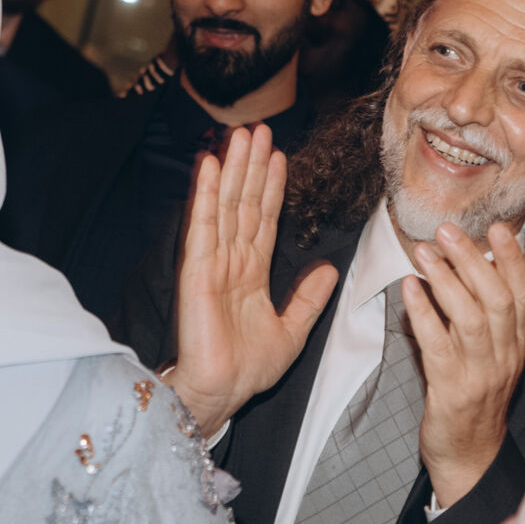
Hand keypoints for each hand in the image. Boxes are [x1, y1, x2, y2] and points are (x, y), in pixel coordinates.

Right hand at [170, 125, 337, 436]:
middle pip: (243, 204)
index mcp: (250, 274)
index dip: (271, 188)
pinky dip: (204, 195)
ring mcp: (211, 264)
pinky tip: (209, 167)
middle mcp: (230, 262)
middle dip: (251, 167)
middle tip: (257, 129)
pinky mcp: (195, 272)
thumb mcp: (292, 330)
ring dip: (230, 169)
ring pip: (224, 206)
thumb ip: (308, 298)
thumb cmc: (247, 370)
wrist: (223, 394)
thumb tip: (328, 268)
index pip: (263, 220)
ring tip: (239, 134)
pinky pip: (202, 226)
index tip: (279, 157)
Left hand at [409, 220, 524, 508]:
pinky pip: (437, 345)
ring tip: (424, 252)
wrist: (470, 456)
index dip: (514, 259)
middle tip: (448, 230)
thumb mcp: (495, 354)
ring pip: (471, 319)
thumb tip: (476, 263)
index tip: (499, 228)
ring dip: (447, 281)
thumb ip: (489, 314)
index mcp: (518, 343)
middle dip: (474, 260)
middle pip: (498, 300)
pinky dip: (423, 313)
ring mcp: (481, 374)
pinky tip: (410, 289)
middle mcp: (505, 355)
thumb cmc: (476, 396)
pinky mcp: (452, 390)